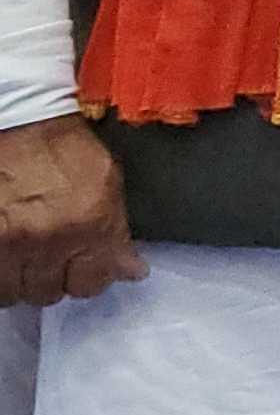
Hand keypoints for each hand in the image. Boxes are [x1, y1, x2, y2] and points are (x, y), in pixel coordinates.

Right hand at [0, 115, 142, 308]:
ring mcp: (7, 245)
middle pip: (51, 292)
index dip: (91, 278)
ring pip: (17, 292)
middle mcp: (47, 241)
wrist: (19, 122)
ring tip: (30, 256)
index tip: (89, 269)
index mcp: (89, 225)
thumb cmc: (63, 148)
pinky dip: (3, 275)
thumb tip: (132, 271)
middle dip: (56, 278)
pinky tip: (11, 256)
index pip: (91, 284)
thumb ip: (119, 232)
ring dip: (25, 279)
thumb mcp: (107, 182)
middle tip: (56, 258)